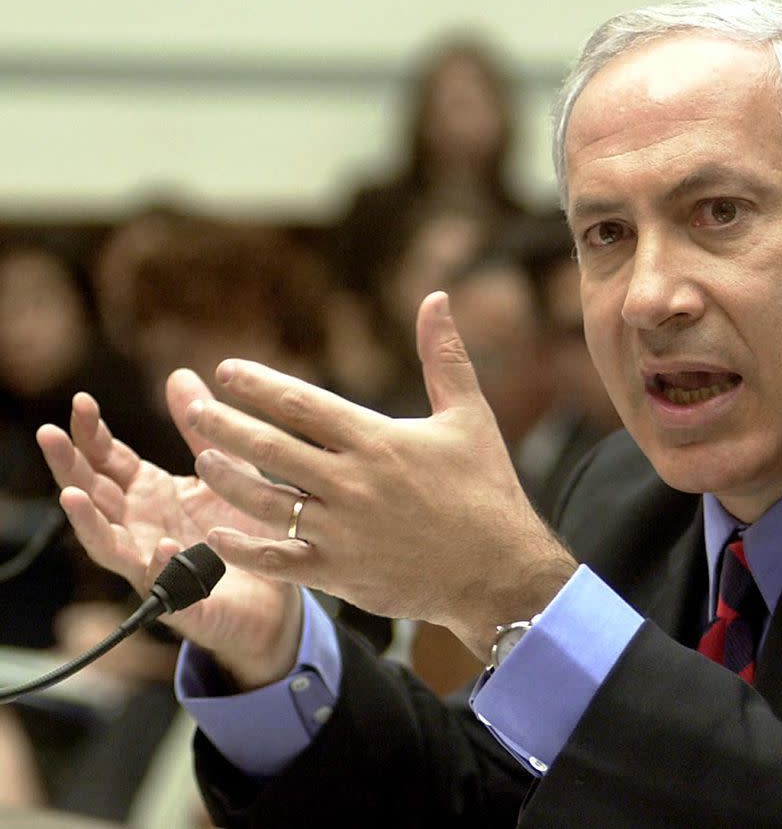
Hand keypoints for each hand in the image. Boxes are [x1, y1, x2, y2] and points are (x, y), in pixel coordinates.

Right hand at [37, 370, 302, 688]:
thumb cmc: (243, 530)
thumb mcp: (228, 469)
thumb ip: (199, 430)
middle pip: (94, 495)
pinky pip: (167, 586)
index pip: (108, 460)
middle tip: (50, 435)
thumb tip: (178, 375)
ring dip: (89, 521)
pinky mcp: (185, 601)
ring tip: (73, 495)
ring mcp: (156, 566)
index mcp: (149, 494)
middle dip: (68, 467)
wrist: (277, 596)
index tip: (82, 401)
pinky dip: (162, 566)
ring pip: (109, 545)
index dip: (92, 433)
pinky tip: (161, 547)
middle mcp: (142, 527)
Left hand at [187, 292, 577, 658]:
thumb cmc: (487, 489)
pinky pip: (278, 560)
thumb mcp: (470, 415)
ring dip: (227, 479)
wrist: (501, 571)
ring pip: (265, 502)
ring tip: (201, 459)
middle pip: (271, 449)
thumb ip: (444, 356)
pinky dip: (241, 548)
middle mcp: (353, 483)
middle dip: (226, 425)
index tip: (227, 371)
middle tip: (192, 407)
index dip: (258, 384)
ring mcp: (343, 532)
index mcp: (378, 441)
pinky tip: (215, 534)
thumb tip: (437, 297)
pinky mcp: (341, 573)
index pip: (302, 404)